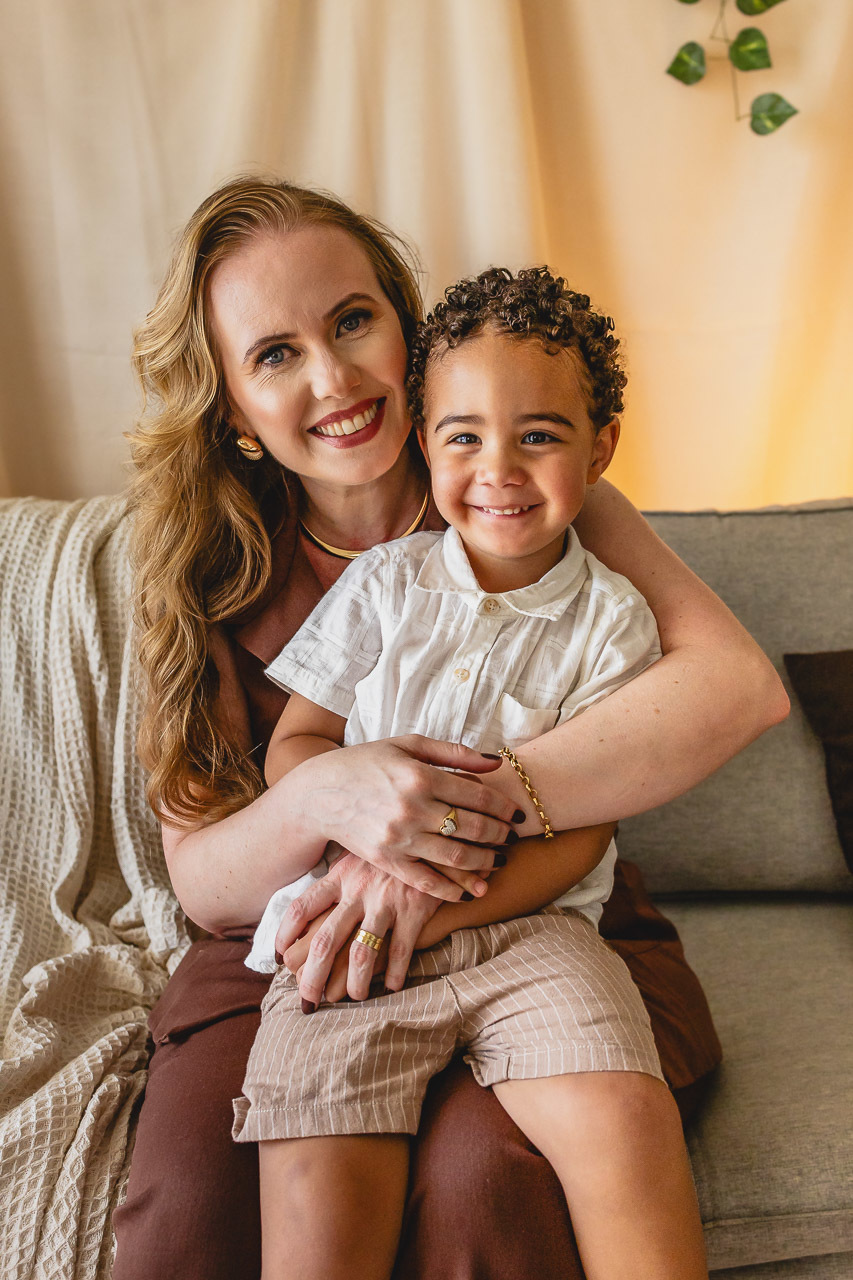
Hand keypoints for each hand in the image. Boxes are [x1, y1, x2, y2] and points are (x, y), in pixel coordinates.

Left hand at [275, 853, 442, 1006]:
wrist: (436, 840)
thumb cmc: (393, 854)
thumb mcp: (359, 857)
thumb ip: (338, 880)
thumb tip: (312, 912)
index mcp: (340, 876)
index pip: (301, 908)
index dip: (285, 936)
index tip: (281, 960)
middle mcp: (358, 889)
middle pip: (325, 940)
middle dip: (312, 977)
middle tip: (308, 1001)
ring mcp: (386, 900)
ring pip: (361, 953)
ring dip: (355, 983)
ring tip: (355, 997)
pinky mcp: (414, 909)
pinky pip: (400, 951)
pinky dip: (395, 973)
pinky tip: (393, 986)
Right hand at [293, 735, 521, 900]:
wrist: (320, 794)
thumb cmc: (366, 763)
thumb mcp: (407, 745)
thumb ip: (453, 752)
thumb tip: (495, 763)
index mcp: (420, 775)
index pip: (477, 795)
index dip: (503, 807)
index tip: (516, 814)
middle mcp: (412, 808)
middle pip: (472, 827)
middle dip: (500, 835)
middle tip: (512, 838)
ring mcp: (399, 837)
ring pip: (456, 856)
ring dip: (485, 862)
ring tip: (499, 861)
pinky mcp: (387, 860)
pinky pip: (427, 881)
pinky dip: (452, 889)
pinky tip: (471, 890)